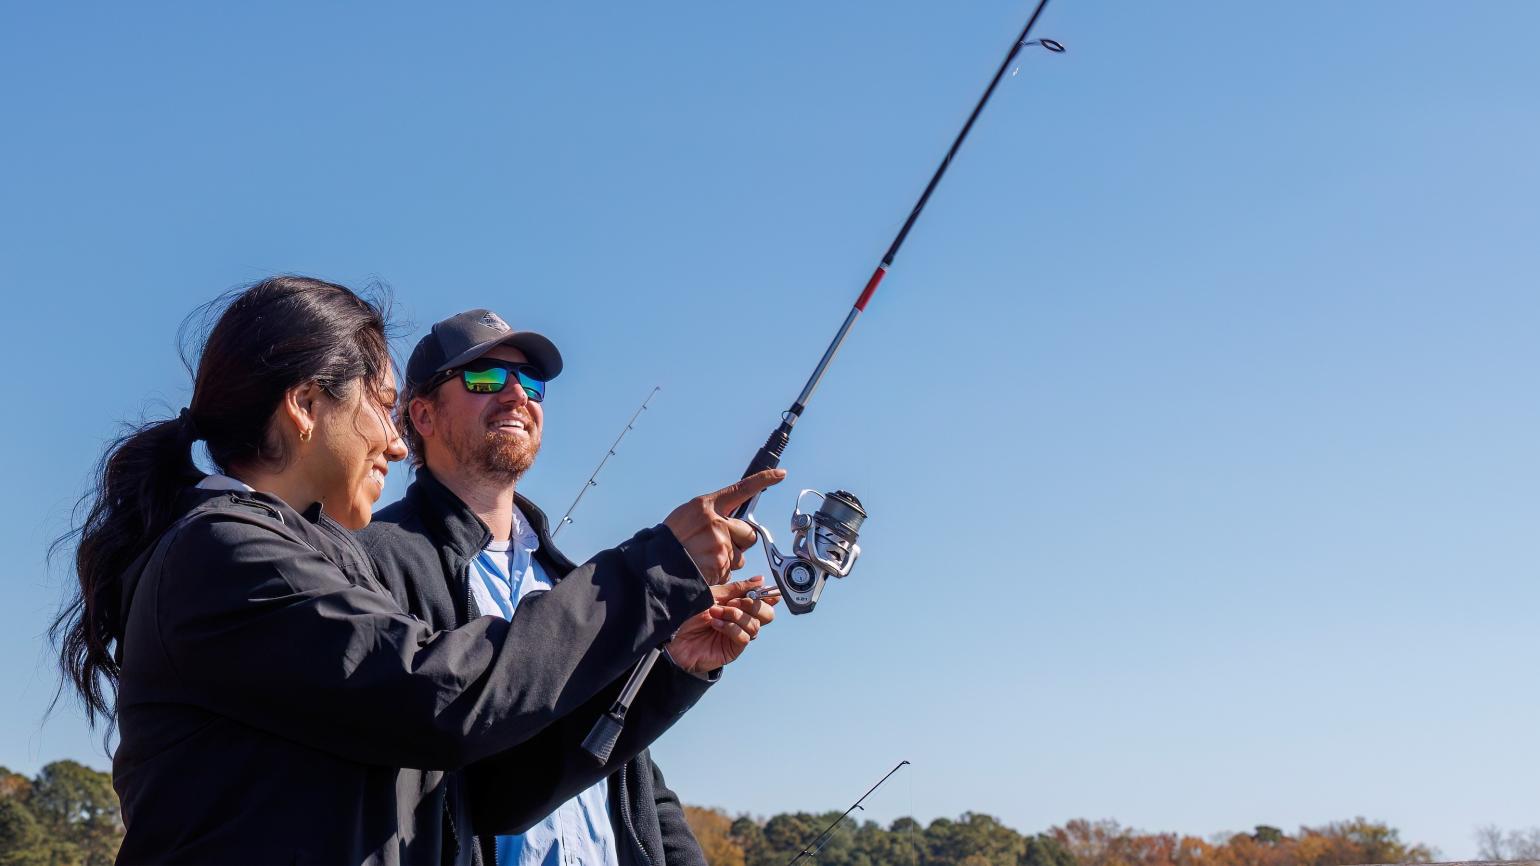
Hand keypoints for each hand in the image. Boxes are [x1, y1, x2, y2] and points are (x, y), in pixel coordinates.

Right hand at [663, 468, 784, 584]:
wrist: (654, 565)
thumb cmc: (669, 540)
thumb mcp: (687, 516)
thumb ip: (710, 516)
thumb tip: (728, 522)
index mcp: (708, 506)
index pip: (741, 489)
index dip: (764, 480)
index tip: (780, 474)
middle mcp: (717, 523)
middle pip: (749, 533)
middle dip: (739, 542)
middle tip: (717, 546)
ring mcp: (720, 544)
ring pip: (740, 557)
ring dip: (727, 560)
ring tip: (704, 559)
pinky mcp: (720, 565)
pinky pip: (729, 571)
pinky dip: (718, 573)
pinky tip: (702, 570)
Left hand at [667, 576, 779, 672]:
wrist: (671, 636)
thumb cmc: (689, 614)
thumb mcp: (714, 595)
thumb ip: (738, 589)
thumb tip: (760, 579)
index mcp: (739, 605)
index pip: (763, 600)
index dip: (768, 595)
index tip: (766, 590)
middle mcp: (741, 621)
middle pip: (767, 615)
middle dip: (753, 605)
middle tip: (734, 602)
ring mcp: (738, 635)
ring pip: (755, 624)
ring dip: (735, 615)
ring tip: (715, 612)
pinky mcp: (733, 649)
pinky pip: (744, 637)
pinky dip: (731, 628)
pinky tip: (716, 624)